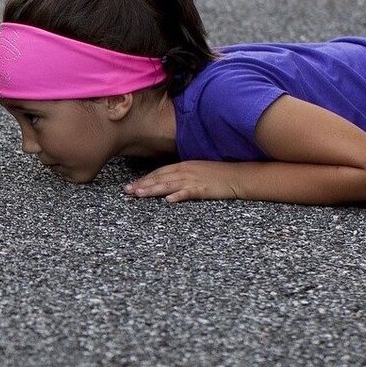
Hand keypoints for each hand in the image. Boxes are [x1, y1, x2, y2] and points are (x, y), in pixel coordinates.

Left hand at [123, 161, 239, 202]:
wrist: (238, 176)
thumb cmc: (218, 174)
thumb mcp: (196, 170)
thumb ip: (181, 174)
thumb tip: (167, 182)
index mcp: (183, 166)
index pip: (159, 172)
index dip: (144, 178)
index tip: (131, 185)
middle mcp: (186, 171)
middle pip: (160, 178)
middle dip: (142, 184)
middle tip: (127, 191)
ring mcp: (194, 180)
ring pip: (169, 185)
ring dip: (153, 189)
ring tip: (139, 194)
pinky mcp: (203, 189)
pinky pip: (188, 192)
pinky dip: (178, 196)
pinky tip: (168, 200)